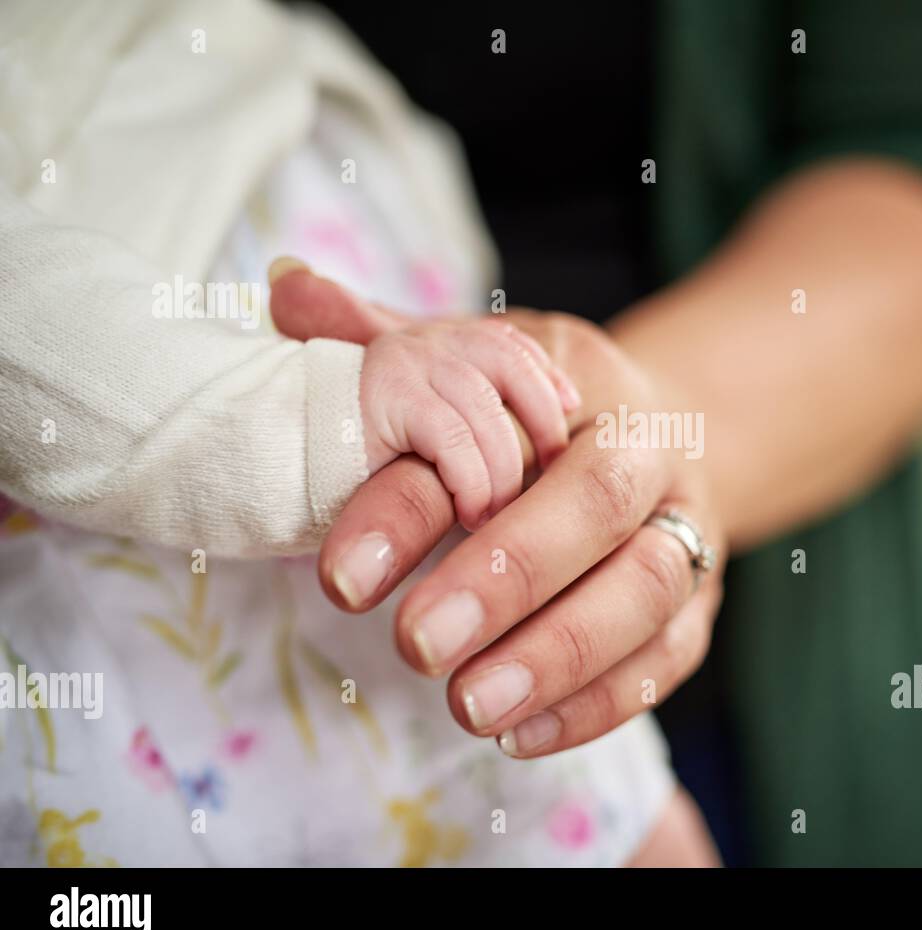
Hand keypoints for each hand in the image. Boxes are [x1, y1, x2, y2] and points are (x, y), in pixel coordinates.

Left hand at [270, 264, 726, 756]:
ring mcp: (688, 531)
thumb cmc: (550, 408)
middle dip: (508, 577)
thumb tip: (287, 288)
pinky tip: (520, 735)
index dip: (422, 501)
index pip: (501, 433)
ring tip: (470, 706)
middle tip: (418, 646)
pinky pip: (666, 660)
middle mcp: (651, 452)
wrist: (674, 438)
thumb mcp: (476, 362)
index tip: (346, 573)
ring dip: (559, 654)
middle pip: (596, 507)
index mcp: (586, 381)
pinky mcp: (698, 607)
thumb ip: (387, 339)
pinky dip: (599, 703)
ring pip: (646, 591)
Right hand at [361, 318, 580, 529]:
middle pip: (506, 363)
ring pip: (482, 407)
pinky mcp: (381, 396)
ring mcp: (399, 362)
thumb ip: (466, 417)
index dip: (544, 378)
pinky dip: (472, 478)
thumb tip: (524, 401)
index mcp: (433, 341)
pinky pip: (451, 435)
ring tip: (498, 513)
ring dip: (500, 468)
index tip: (572, 414)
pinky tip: (472, 512)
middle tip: (554, 474)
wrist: (266, 455)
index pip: (508, 343)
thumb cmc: (353, 459)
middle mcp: (417, 340)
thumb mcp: (423, 433)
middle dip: (540, 420)